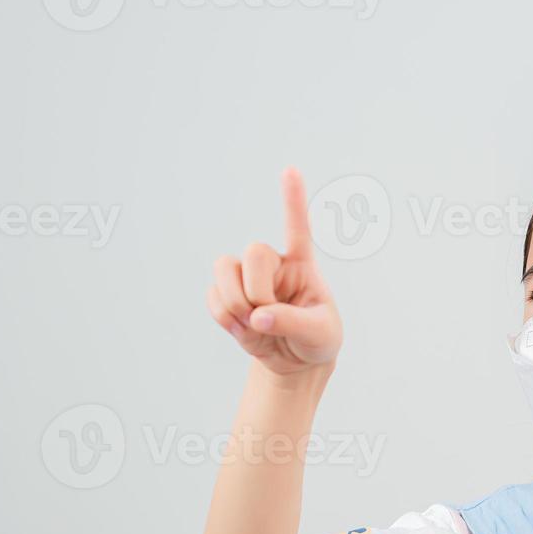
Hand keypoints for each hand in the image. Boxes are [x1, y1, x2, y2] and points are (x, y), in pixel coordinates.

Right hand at [206, 168, 341, 375]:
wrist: (296, 363)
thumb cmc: (317, 340)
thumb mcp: (319, 334)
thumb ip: (293, 322)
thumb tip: (258, 315)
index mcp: (302, 265)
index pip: (297, 228)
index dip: (293, 200)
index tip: (290, 170)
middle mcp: (272, 265)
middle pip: (253, 252)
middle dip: (257, 290)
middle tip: (267, 315)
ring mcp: (247, 279)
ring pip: (223, 269)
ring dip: (234, 301)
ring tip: (252, 324)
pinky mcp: (228, 297)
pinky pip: (213, 298)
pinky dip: (225, 318)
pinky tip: (243, 330)